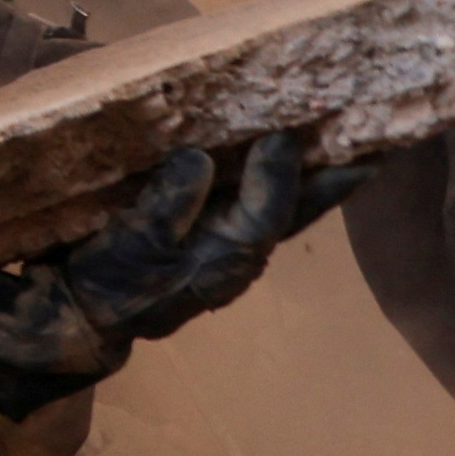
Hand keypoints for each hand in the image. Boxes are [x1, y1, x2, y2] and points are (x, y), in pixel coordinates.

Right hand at [46, 130, 360, 359]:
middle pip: (297, 215)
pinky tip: (294, 167)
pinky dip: (287, 188)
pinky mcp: (215, 248)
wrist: (79, 321)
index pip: (264, 214)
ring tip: (348, 148)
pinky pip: (265, 213)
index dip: (276, 174)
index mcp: (217, 260)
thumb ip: (162, 208)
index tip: (282, 134)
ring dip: (318, 182)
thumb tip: (197, 162)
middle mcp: (236, 260)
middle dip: (334, 181)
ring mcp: (230, 256)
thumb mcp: (123, 246)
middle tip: (375, 143)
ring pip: (286, 215)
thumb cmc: (100, 282)